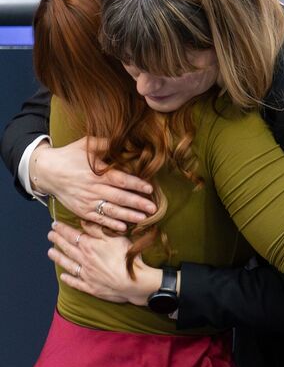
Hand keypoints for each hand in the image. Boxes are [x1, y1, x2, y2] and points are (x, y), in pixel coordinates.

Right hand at [31, 137, 155, 230]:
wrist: (47, 172)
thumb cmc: (69, 156)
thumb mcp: (86, 144)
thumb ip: (106, 143)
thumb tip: (126, 139)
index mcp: (96, 173)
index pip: (120, 180)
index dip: (136, 184)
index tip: (150, 188)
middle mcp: (93, 189)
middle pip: (119, 197)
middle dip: (137, 203)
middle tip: (153, 208)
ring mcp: (87, 202)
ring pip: (111, 210)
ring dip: (128, 215)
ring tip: (143, 218)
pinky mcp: (81, 211)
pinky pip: (98, 219)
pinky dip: (110, 224)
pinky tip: (123, 227)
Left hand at [47, 221, 160, 305]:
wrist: (132, 282)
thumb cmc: (126, 257)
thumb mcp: (115, 237)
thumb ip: (98, 229)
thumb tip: (84, 222)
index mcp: (90, 247)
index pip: (73, 235)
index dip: (63, 230)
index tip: (55, 224)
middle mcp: (85, 260)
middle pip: (68, 249)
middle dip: (58, 241)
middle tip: (50, 235)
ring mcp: (87, 275)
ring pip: (69, 264)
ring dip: (59, 258)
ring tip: (50, 252)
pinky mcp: (91, 287)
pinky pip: (76, 282)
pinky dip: (69, 279)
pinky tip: (63, 276)